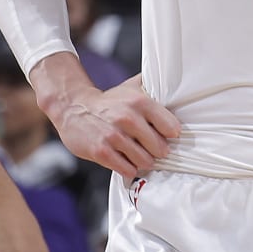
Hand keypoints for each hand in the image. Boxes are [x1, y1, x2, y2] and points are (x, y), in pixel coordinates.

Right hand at [47, 76, 179, 177]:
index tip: (169, 137)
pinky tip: (127, 162)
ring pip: (144, 160)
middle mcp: (128, 118)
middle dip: (159, 151)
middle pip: (160, 147)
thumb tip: (179, 83)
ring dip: (145, 161)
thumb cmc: (109, 101)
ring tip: (141, 156)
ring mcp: (113, 136)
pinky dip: (130, 168)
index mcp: (140, 101)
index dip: (172, 135)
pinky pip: (126, 169)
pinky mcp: (101, 151)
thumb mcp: (132, 87)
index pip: (171, 126)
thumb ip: (154, 85)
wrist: (73, 108)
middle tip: (155, 150)